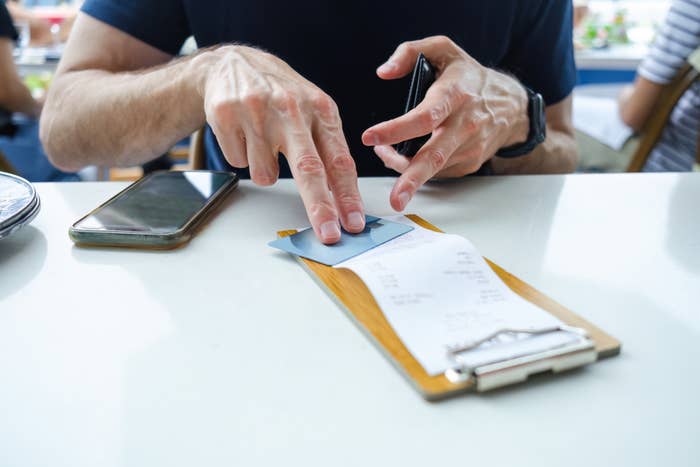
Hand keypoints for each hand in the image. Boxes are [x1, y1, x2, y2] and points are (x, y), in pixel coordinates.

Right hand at [200, 46, 364, 243]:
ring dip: (265, 169)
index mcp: (321, 109)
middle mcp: (291, 108)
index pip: (339, 160)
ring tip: (264, 142)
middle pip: (309, 168)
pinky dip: (243, 156)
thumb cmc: (281, 95)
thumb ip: (328, 150)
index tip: (354, 223)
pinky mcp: (226, 116)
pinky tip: (245, 133)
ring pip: (265, 174)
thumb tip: (340, 199)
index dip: (348, 196)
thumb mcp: (314, 111)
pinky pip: (239, 163)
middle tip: (328, 234)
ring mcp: (257, 111)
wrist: (234, 64)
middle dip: (320, 207)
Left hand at [362, 36, 529, 211]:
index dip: (397, 129)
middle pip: (435, 156)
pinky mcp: (470, 163)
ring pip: (432, 167)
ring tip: (385, 154)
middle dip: (412, 179)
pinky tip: (407, 158)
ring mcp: (469, 147)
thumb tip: (384, 72)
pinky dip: (418, 170)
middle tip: (395, 199)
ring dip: (403, 169)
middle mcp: (465, 124)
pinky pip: (438, 172)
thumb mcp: (443, 50)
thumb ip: (409, 52)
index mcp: (455, 94)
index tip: (370, 138)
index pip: (425, 116)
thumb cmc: (469, 76)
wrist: (510, 105)